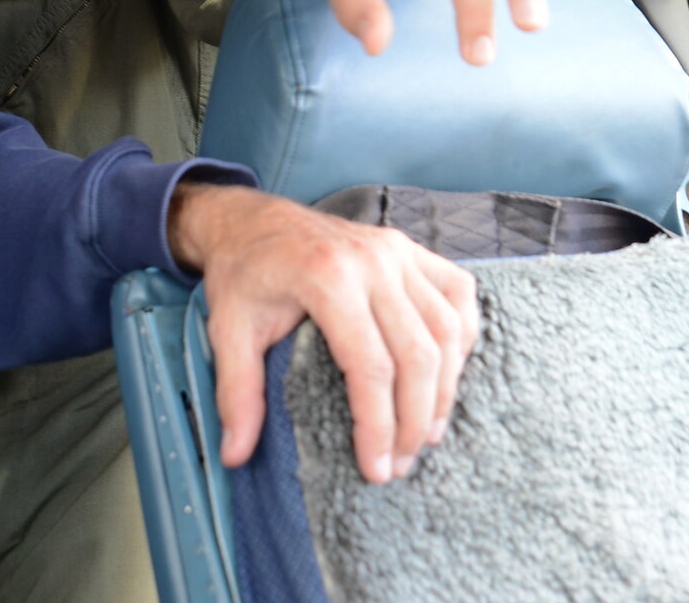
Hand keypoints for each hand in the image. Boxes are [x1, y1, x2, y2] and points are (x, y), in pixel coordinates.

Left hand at [166, 182, 478, 483]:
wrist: (249, 219)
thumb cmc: (241, 274)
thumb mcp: (227, 329)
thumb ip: (236, 392)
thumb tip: (235, 456)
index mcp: (327, 277)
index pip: (371, 366)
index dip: (379, 425)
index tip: (375, 469)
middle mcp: (372, 260)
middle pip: (419, 354)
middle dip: (415, 420)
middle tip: (400, 464)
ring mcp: (396, 250)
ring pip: (447, 329)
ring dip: (445, 389)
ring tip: (426, 434)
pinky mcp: (409, 248)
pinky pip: (457, 293)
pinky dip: (462, 337)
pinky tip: (447, 374)